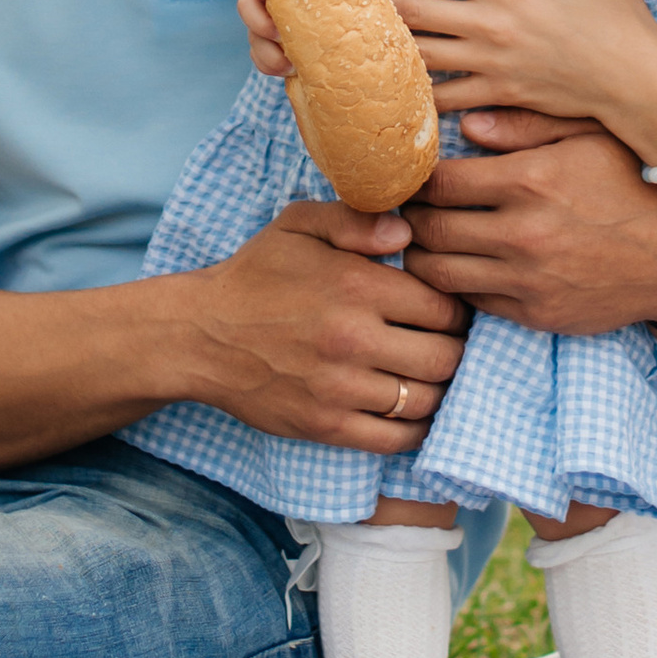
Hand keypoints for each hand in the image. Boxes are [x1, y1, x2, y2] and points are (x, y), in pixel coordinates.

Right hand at [180, 198, 466, 450]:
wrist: (200, 334)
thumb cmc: (256, 274)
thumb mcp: (299, 225)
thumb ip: (357, 219)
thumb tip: (408, 232)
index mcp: (356, 285)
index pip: (444, 307)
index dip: (456, 309)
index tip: (448, 311)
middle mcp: (353, 338)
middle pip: (445, 357)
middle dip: (454, 350)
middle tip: (445, 344)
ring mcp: (340, 388)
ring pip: (426, 400)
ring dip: (437, 389)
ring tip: (427, 375)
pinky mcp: (325, 426)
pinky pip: (395, 439)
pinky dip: (414, 428)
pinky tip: (409, 411)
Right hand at [238, 0, 287, 76]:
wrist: (334, 10)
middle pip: (246, 4)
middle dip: (257, 21)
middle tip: (279, 33)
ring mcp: (266, 23)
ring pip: (252, 36)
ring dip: (266, 52)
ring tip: (289, 64)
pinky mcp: (269, 46)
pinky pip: (259, 58)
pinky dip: (269, 66)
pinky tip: (290, 72)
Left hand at [369, 0, 656, 134]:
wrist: (635, 78)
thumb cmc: (611, 15)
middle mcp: (487, 26)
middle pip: (412, 11)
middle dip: (371, 0)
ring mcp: (488, 66)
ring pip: (418, 55)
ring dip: (381, 46)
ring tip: (348, 39)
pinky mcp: (496, 96)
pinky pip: (442, 98)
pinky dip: (411, 94)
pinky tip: (387, 90)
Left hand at [402, 106, 656, 336]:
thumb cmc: (638, 184)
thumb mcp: (591, 135)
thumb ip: (526, 125)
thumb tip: (466, 127)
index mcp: (530, 181)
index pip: (439, 182)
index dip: (416, 177)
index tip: (412, 174)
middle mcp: (522, 234)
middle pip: (428, 229)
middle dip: (410, 217)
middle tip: (405, 207)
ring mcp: (527, 281)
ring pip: (439, 273)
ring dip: (422, 255)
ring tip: (424, 237)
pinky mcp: (536, 315)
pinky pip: (472, 302)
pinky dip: (458, 284)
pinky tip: (464, 264)